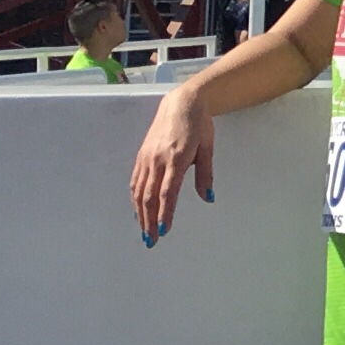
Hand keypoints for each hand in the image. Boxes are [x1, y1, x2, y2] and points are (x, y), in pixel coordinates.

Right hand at [131, 83, 217, 238]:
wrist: (181, 103)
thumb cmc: (199, 125)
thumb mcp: (207, 148)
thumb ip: (205, 174)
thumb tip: (209, 198)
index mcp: (177, 157)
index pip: (168, 191)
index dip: (165, 212)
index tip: (164, 230)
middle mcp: (158, 159)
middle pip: (150, 196)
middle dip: (149, 221)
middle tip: (151, 241)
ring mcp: (147, 157)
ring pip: (139, 191)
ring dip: (140, 214)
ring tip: (144, 232)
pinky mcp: (141, 156)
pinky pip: (135, 181)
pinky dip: (135, 199)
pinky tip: (138, 211)